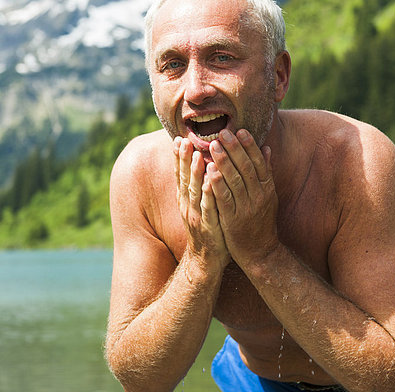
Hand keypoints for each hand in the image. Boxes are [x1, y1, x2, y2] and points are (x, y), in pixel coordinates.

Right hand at [174, 137, 229, 274]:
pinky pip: (209, 208)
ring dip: (195, 172)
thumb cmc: (207, 228)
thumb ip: (198, 187)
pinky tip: (212, 182)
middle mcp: (188, 206)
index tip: (178, 139)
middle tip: (184, 140)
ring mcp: (196, 216)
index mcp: (186, 199)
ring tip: (198, 155)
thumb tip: (199, 165)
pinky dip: (209, 195)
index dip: (178, 157)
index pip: (180, 174)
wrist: (206, 261)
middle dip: (184, 159)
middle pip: (184, 179)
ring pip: (195, 191)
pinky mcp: (208, 227)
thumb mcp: (199, 206)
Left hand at [207, 129, 278, 268]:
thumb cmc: (261, 220)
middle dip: (234, 148)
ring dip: (224, 162)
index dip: (249, 146)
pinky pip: (225, 199)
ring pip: (235, 181)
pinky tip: (209, 171)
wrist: (260, 252)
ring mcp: (246, 208)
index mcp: (267, 188)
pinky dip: (218, 184)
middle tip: (222, 132)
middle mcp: (259, 196)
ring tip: (213, 145)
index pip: (258, 162)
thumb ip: (266, 171)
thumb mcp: (268, 195)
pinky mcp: (233, 220)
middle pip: (246, 168)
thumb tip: (266, 147)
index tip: (240, 130)